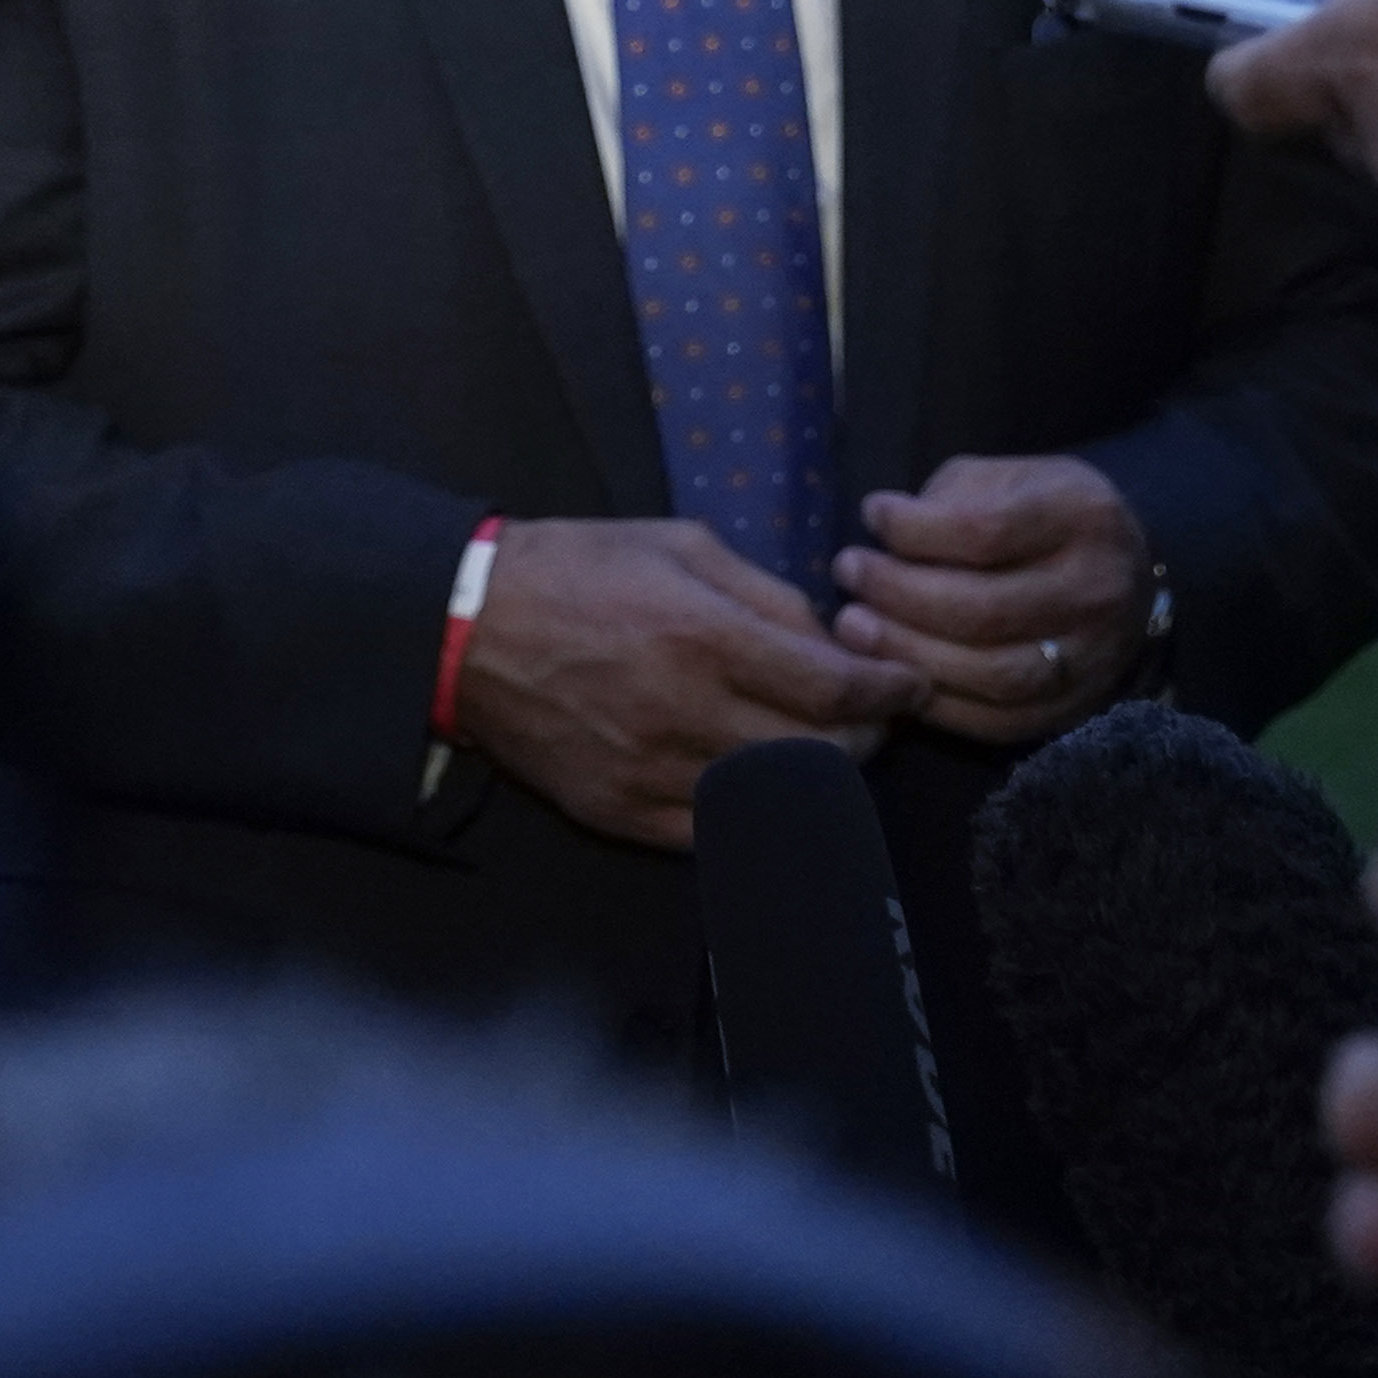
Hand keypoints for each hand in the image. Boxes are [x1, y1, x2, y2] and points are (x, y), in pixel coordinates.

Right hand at [455, 516, 917, 850]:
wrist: (468, 628)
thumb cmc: (579, 568)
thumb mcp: (680, 544)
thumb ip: (765, 593)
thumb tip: (830, 640)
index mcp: (704, 636)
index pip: (834, 689)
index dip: (890, 692)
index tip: (909, 686)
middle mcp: (686, 714)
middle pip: (819, 754)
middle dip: (866, 737)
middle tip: (873, 717)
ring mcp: (652, 774)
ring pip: (775, 802)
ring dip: (816, 778)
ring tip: (824, 748)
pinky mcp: (621, 814)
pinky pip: (717, 834)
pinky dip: (757, 813)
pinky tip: (767, 785)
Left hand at [828, 454, 1148, 740]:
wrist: (1127, 577)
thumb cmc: (1046, 515)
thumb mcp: (1011, 477)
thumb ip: (953, 497)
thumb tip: (886, 531)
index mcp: (1082, 517)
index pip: (987, 532)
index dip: (917, 530)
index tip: (871, 515)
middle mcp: (1097, 591)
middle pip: (986, 609)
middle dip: (901, 596)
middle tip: (849, 576)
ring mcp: (1093, 659)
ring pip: (994, 674)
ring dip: (912, 655)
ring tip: (856, 629)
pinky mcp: (1077, 709)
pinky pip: (1001, 722)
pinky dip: (939, 705)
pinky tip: (895, 675)